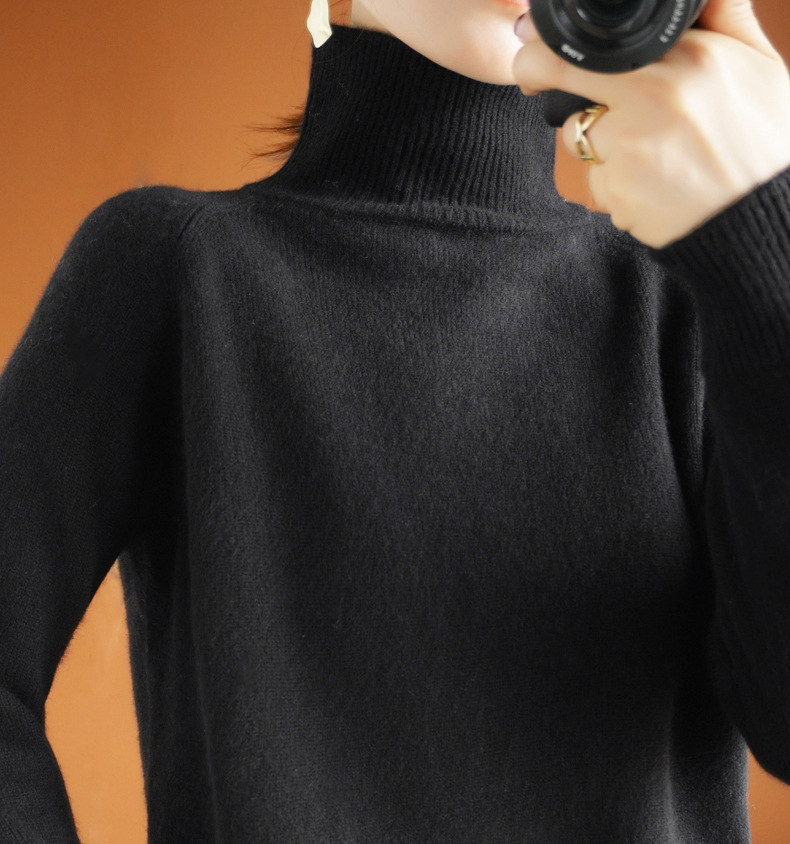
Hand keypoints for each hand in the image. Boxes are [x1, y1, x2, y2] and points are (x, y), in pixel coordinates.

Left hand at [513, 0, 789, 247]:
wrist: (757, 218)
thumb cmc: (761, 144)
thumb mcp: (758, 66)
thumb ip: (723, 18)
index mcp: (687, 57)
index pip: (598, 39)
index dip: (554, 40)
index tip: (535, 39)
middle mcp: (651, 96)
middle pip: (561, 74)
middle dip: (535, 70)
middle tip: (532, 78)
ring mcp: (627, 146)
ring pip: (575, 132)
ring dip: (594, 139)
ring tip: (646, 152)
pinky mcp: (615, 190)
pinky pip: (594, 177)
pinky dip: (613, 181)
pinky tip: (649, 185)